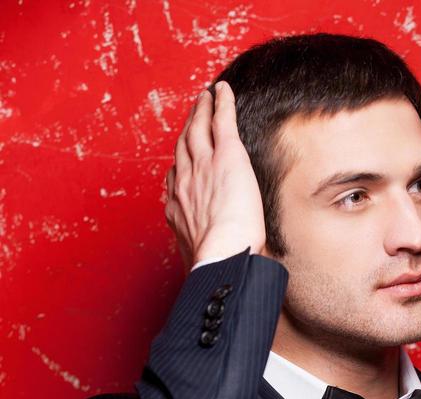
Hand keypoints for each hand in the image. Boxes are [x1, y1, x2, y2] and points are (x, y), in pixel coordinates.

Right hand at [164, 81, 266, 273]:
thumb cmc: (217, 267)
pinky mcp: (226, 156)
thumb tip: (214, 268)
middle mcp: (185, 182)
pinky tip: (222, 90)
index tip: (181, 161)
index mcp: (178, 207)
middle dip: (186, 128)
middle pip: (183, 147)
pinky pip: (222, 120)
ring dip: (200, 110)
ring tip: (204, 97)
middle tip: (191, 115)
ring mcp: (203, 166)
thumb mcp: (200, 262)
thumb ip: (203, 256)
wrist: (222, 257)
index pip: (176, 179)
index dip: (179, 165)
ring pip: (198, 129)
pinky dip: (221, 102)